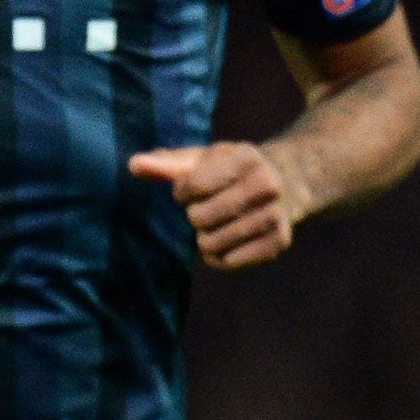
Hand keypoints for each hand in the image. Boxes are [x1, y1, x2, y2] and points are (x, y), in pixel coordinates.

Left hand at [128, 141, 297, 269]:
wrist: (285, 184)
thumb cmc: (229, 170)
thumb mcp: (201, 159)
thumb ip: (166, 163)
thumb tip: (133, 164)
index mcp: (246, 158)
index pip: (192, 186)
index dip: (181, 192)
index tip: (188, 190)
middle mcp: (267, 185)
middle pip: (200, 217)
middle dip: (194, 215)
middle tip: (206, 208)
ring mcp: (276, 215)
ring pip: (212, 243)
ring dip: (204, 237)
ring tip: (215, 224)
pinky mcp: (279, 242)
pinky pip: (229, 261)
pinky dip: (217, 256)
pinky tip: (224, 242)